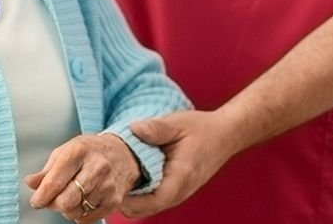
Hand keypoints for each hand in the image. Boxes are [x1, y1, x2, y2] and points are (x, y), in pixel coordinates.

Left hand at [24, 132, 139, 222]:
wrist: (123, 153)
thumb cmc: (90, 151)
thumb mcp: (66, 151)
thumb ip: (47, 170)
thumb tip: (31, 183)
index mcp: (79, 151)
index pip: (55, 181)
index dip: (41, 196)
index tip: (36, 201)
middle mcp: (96, 167)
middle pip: (65, 201)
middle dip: (53, 204)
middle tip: (51, 199)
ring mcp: (107, 185)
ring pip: (75, 212)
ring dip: (66, 209)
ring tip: (70, 196)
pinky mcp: (114, 200)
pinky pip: (87, 219)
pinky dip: (79, 214)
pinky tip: (82, 200)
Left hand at [118, 110, 237, 217]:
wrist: (224, 136)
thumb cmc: (201, 129)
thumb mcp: (177, 123)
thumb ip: (156, 128)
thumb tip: (133, 129)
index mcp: (181, 176)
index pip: (154, 201)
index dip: (131, 199)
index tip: (114, 184)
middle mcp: (179, 191)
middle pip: (146, 209)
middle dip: (125, 200)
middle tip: (108, 180)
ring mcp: (178, 194)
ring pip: (148, 207)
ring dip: (131, 198)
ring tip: (116, 177)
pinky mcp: (175, 191)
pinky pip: (153, 200)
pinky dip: (139, 194)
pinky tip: (130, 176)